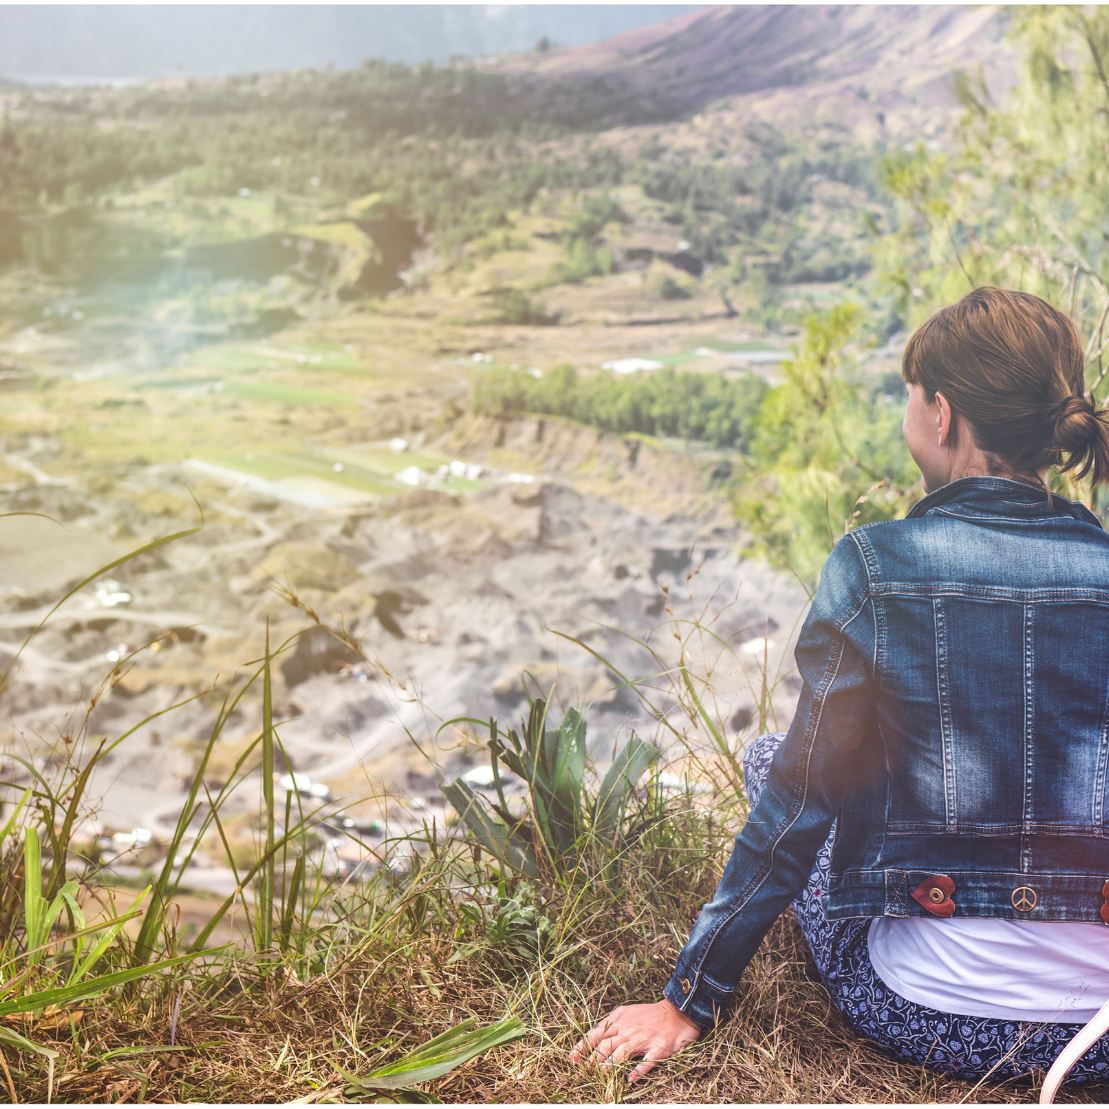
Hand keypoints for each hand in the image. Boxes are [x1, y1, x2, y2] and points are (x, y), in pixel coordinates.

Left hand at [569, 998, 702, 1082]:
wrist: (677, 1012)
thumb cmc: (649, 1014)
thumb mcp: (626, 1011)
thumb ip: (611, 1022)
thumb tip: (595, 1033)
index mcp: (619, 1023)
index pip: (595, 1035)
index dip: (582, 1047)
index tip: (572, 1059)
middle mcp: (628, 1031)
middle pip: (605, 1047)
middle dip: (592, 1061)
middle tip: (582, 1073)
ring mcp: (643, 1040)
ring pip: (622, 1054)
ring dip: (610, 1066)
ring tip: (601, 1077)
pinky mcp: (658, 1049)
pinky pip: (647, 1061)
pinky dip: (639, 1071)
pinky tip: (631, 1078)